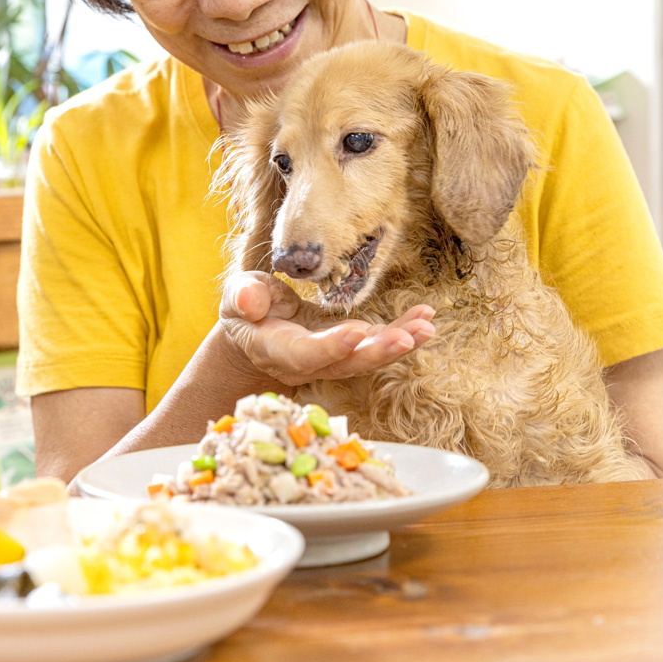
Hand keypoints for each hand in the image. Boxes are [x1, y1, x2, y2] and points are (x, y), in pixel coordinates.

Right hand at [219, 271, 434, 384]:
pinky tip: (426, 319)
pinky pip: (378, 343)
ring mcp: (332, 359)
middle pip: (344, 365)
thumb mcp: (236, 297)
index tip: (356, 334)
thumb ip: (243, 297)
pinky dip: (403, 332)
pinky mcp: (350, 347)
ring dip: (399, 345)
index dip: (330, 348)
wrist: (256, 330)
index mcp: (276, 349)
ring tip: (426, 329)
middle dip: (377, 354)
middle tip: (406, 340)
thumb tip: (249, 301)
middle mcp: (308, 363)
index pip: (304, 354)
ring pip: (367, 359)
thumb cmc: (246, 308)